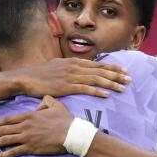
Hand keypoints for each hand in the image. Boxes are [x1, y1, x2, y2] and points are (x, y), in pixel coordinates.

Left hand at [0, 96, 72, 156]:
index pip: (9, 119)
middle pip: (4, 130)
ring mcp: (27, 138)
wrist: (71, 134)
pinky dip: (2, 155)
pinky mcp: (31, 148)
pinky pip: (13, 152)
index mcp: (29, 116)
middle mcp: (25, 126)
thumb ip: (45, 101)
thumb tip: (39, 105)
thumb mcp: (56, 104)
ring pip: (5, 140)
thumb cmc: (66, 120)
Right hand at [16, 57, 130, 97]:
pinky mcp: (67, 86)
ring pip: (96, 79)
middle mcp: (75, 67)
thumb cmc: (41, 75)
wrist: (27, 78)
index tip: (124, 70)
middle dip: (117, 74)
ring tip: (123, 87)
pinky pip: (86, 89)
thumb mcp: (58, 67)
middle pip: (101, 70)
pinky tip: (107, 94)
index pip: (98, 64)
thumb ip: (70, 68)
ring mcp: (71, 77)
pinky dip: (97, 91)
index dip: (112, 67)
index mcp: (74, 62)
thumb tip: (78, 69)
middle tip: (130, 79)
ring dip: (111, 83)